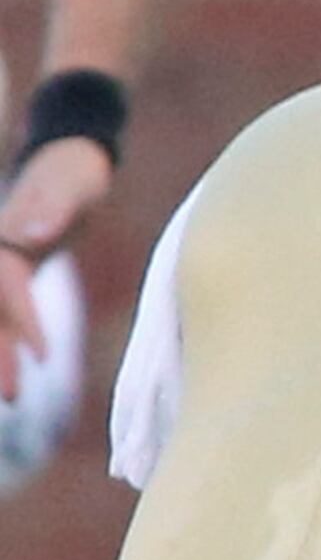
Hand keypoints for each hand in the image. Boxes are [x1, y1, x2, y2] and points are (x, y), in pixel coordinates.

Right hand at [0, 137, 112, 402]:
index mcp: (4, 237)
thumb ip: (53, 206)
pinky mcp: (11, 274)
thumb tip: (31, 235)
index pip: (5, 284)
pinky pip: (2, 317)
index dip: (22, 321)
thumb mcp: (70, 183)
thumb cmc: (75, 170)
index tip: (45, 357)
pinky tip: (14, 376)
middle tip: (13, 398)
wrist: (69, 159)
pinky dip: (7, 343)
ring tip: (10, 399)